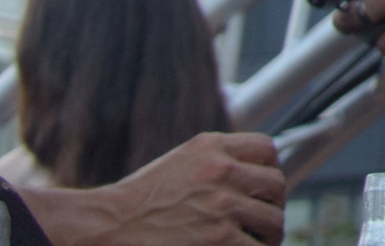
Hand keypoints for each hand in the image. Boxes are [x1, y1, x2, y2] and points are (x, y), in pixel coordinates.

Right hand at [29, 131, 285, 245]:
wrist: (108, 226)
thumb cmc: (142, 201)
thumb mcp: (181, 163)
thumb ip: (219, 161)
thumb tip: (259, 174)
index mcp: (211, 147)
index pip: (267, 150)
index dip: (270, 171)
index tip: (264, 189)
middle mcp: (221, 170)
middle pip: (276, 186)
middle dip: (272, 206)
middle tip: (261, 222)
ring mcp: (222, 205)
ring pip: (274, 220)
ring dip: (267, 235)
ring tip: (253, 242)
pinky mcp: (221, 238)